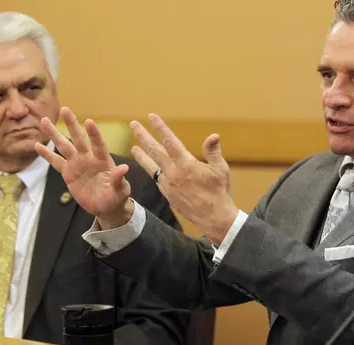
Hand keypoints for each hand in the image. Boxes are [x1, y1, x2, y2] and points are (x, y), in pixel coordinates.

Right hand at [35, 107, 132, 228]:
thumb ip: (118, 178)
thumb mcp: (120, 190)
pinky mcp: (68, 173)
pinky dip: (46, 155)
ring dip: (54, 134)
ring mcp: (77, 164)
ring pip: (64, 146)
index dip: (94, 134)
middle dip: (71, 124)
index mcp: (103, 160)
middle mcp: (88, 158)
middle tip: (64, 109)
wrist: (106, 206)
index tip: (89, 122)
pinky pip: (56, 162)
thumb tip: (124, 168)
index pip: (98, 144)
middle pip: (78, 139)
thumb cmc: (116, 196)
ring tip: (44, 120)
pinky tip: (37, 145)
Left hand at [129, 114, 238, 243]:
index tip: (151, 116)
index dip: (160, 128)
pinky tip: (148, 167)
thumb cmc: (220, 192)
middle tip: (133, 125)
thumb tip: (214, 135)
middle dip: (143, 136)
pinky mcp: (167, 194)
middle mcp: (174, 173)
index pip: (170, 141)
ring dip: (141, 155)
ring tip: (132, 147)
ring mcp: (168, 185)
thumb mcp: (221, 170)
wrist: (213, 218)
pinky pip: (156, 179)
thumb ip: (213, 152)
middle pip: (154, 151)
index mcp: (187, 164)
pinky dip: (150, 171)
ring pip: (151, 166)